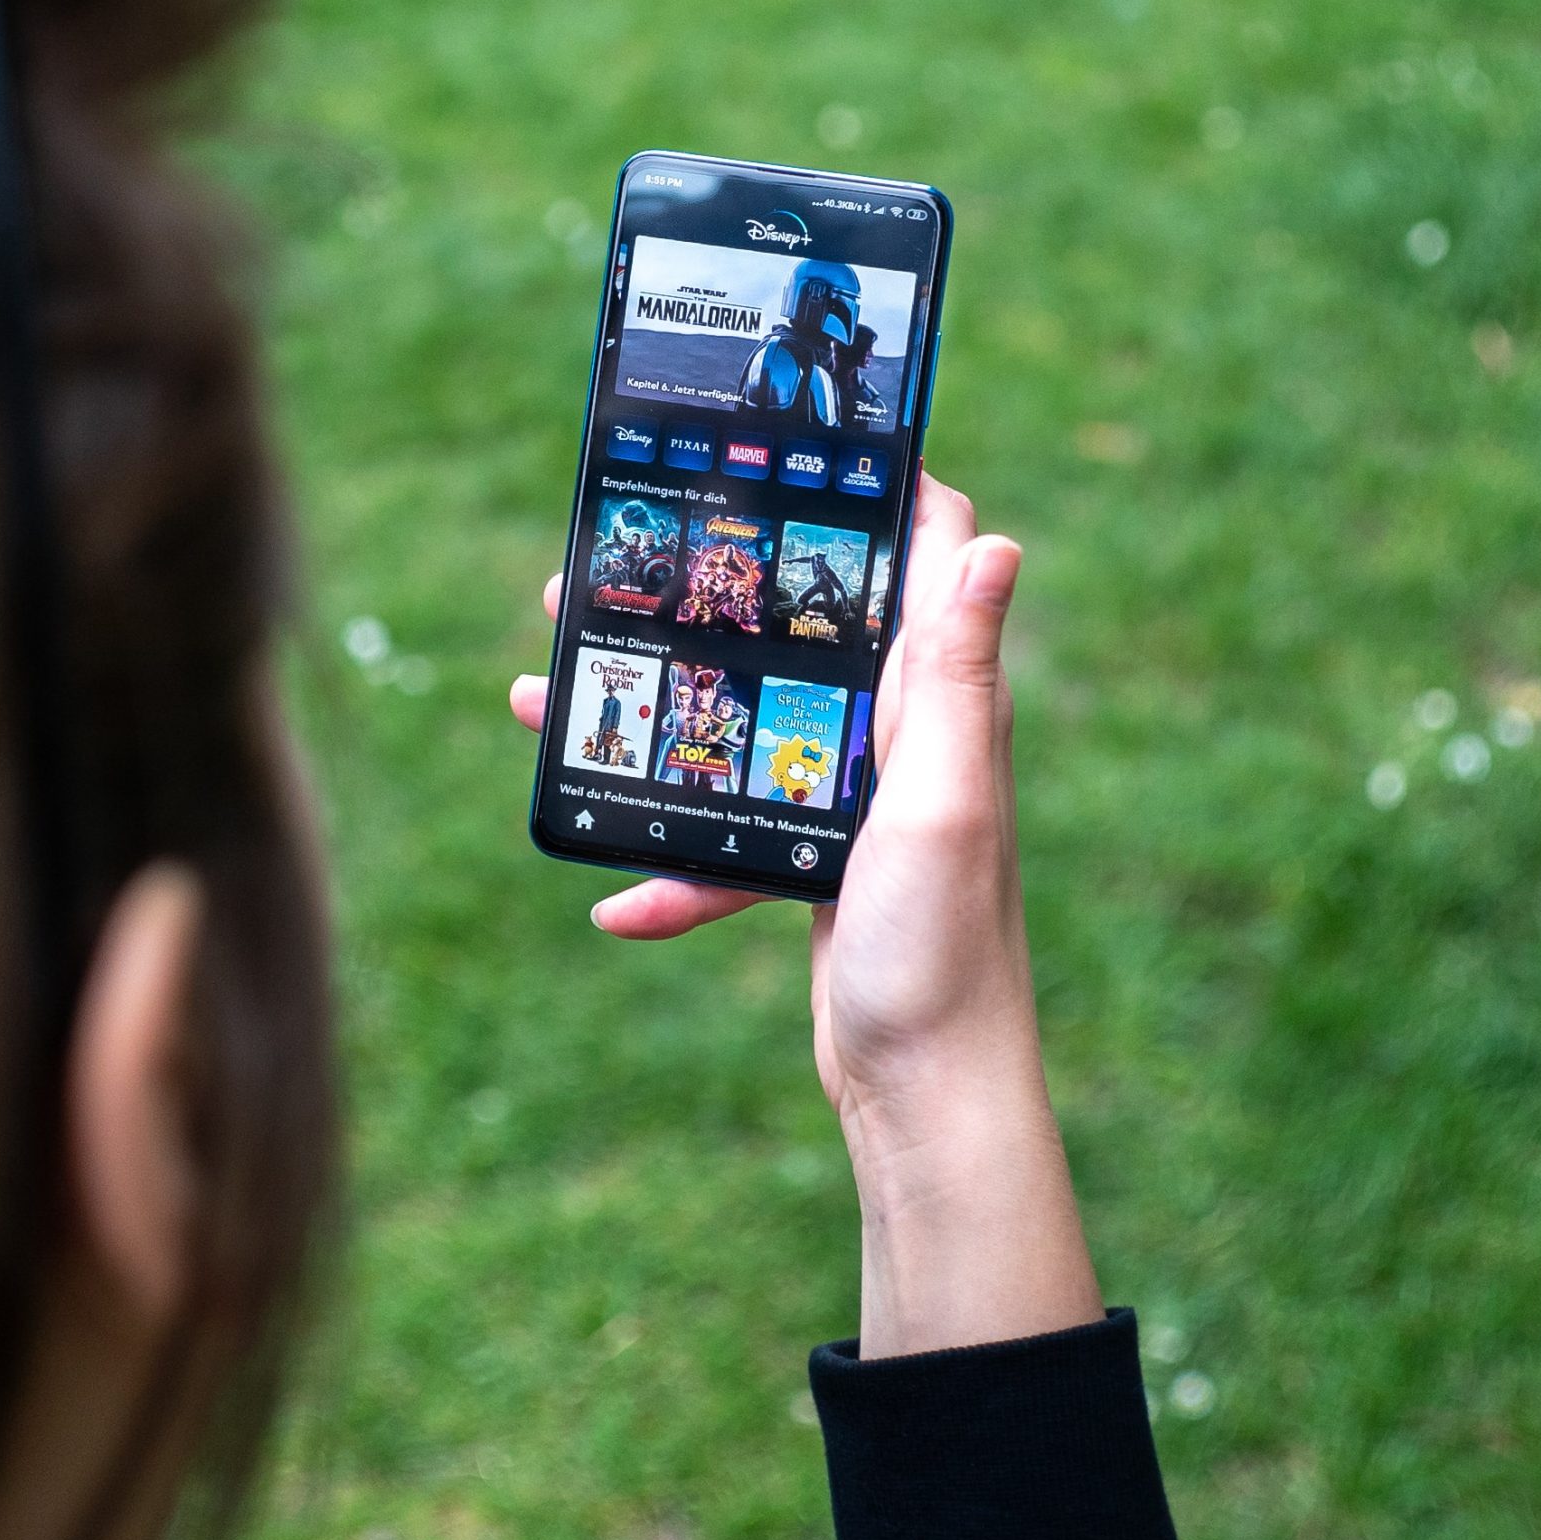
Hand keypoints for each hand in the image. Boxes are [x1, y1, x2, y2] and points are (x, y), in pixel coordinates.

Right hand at [510, 473, 1102, 1355]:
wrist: (927, 1096)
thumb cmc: (944, 951)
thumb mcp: (944, 802)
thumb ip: (958, 677)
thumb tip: (994, 543)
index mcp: (936, 703)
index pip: (925, 557)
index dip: (870, 489)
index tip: (781, 443)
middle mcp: (900, 737)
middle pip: (795, 634)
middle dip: (702, 599)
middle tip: (603, 574)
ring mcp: (851, 802)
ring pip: (737, 730)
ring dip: (647, 721)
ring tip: (545, 702)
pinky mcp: (813, 867)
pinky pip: (723, 844)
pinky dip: (672, 872)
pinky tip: (616, 904)